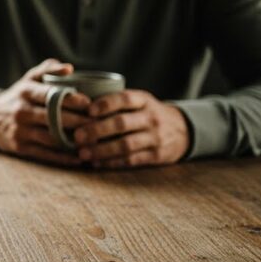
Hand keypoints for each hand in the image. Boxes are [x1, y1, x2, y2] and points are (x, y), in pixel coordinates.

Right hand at [0, 58, 91, 165]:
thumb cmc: (18, 96)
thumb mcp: (28, 79)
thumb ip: (48, 70)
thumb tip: (69, 68)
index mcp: (25, 92)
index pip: (50, 95)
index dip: (71, 99)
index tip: (89, 103)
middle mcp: (21, 111)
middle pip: (54, 118)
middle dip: (79, 121)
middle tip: (99, 123)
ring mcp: (20, 130)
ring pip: (52, 138)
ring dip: (74, 141)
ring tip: (94, 140)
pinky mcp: (20, 147)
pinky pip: (46, 154)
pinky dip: (64, 157)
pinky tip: (79, 157)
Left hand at [73, 90, 189, 167]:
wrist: (182, 130)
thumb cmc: (147, 113)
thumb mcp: (139, 101)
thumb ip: (116, 102)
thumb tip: (79, 106)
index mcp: (144, 100)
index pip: (124, 99)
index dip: (105, 104)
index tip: (88, 111)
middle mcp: (151, 118)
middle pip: (121, 124)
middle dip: (97, 130)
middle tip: (77, 136)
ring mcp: (156, 137)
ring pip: (125, 145)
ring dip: (101, 150)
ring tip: (83, 153)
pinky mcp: (157, 155)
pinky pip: (132, 160)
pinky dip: (112, 162)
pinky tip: (97, 162)